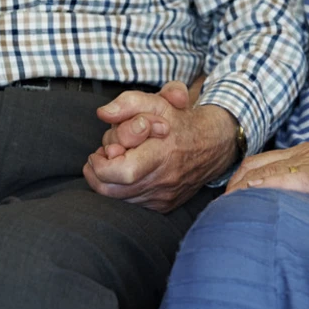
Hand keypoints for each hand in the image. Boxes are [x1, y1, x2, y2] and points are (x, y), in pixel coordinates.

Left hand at [84, 90, 237, 212]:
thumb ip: (127, 103)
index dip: (101, 164)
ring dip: (108, 181)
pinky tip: (127, 173)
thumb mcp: (156, 102)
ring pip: (118, 199)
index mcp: (162, 153)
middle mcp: (164, 180)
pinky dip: (121, 190)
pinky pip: (131, 204)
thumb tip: (104, 114)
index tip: (99, 152)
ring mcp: (164, 197)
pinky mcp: (164, 206)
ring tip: (117, 161)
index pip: (122, 171)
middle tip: (102, 156)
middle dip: (97, 173)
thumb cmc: (179, 121)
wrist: (211, 144)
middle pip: (112, 190)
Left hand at [226, 141, 308, 212]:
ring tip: (225, 218)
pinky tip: (247, 207)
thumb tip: (289, 220)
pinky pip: (281, 181)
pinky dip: (259, 191)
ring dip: (238, 194)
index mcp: (307, 155)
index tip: (227, 207)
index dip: (238, 185)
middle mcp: (304, 154)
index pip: (259, 164)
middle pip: (251, 167)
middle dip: (231, 190)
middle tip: (220, 216)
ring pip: (260, 172)